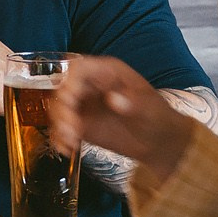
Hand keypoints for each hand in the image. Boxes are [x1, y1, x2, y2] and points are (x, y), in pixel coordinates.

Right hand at [51, 55, 193, 188]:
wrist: (159, 143)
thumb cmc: (158, 118)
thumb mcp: (150, 109)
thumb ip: (133, 102)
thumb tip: (113, 98)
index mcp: (107, 72)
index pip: (79, 68)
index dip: (69, 80)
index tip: (71, 99)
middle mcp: (91, 85)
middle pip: (63, 88)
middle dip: (62, 107)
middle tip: (70, 127)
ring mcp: (84, 105)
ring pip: (59, 108)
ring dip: (59, 124)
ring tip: (71, 140)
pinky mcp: (81, 124)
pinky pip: (62, 127)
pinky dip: (60, 138)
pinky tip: (68, 149)